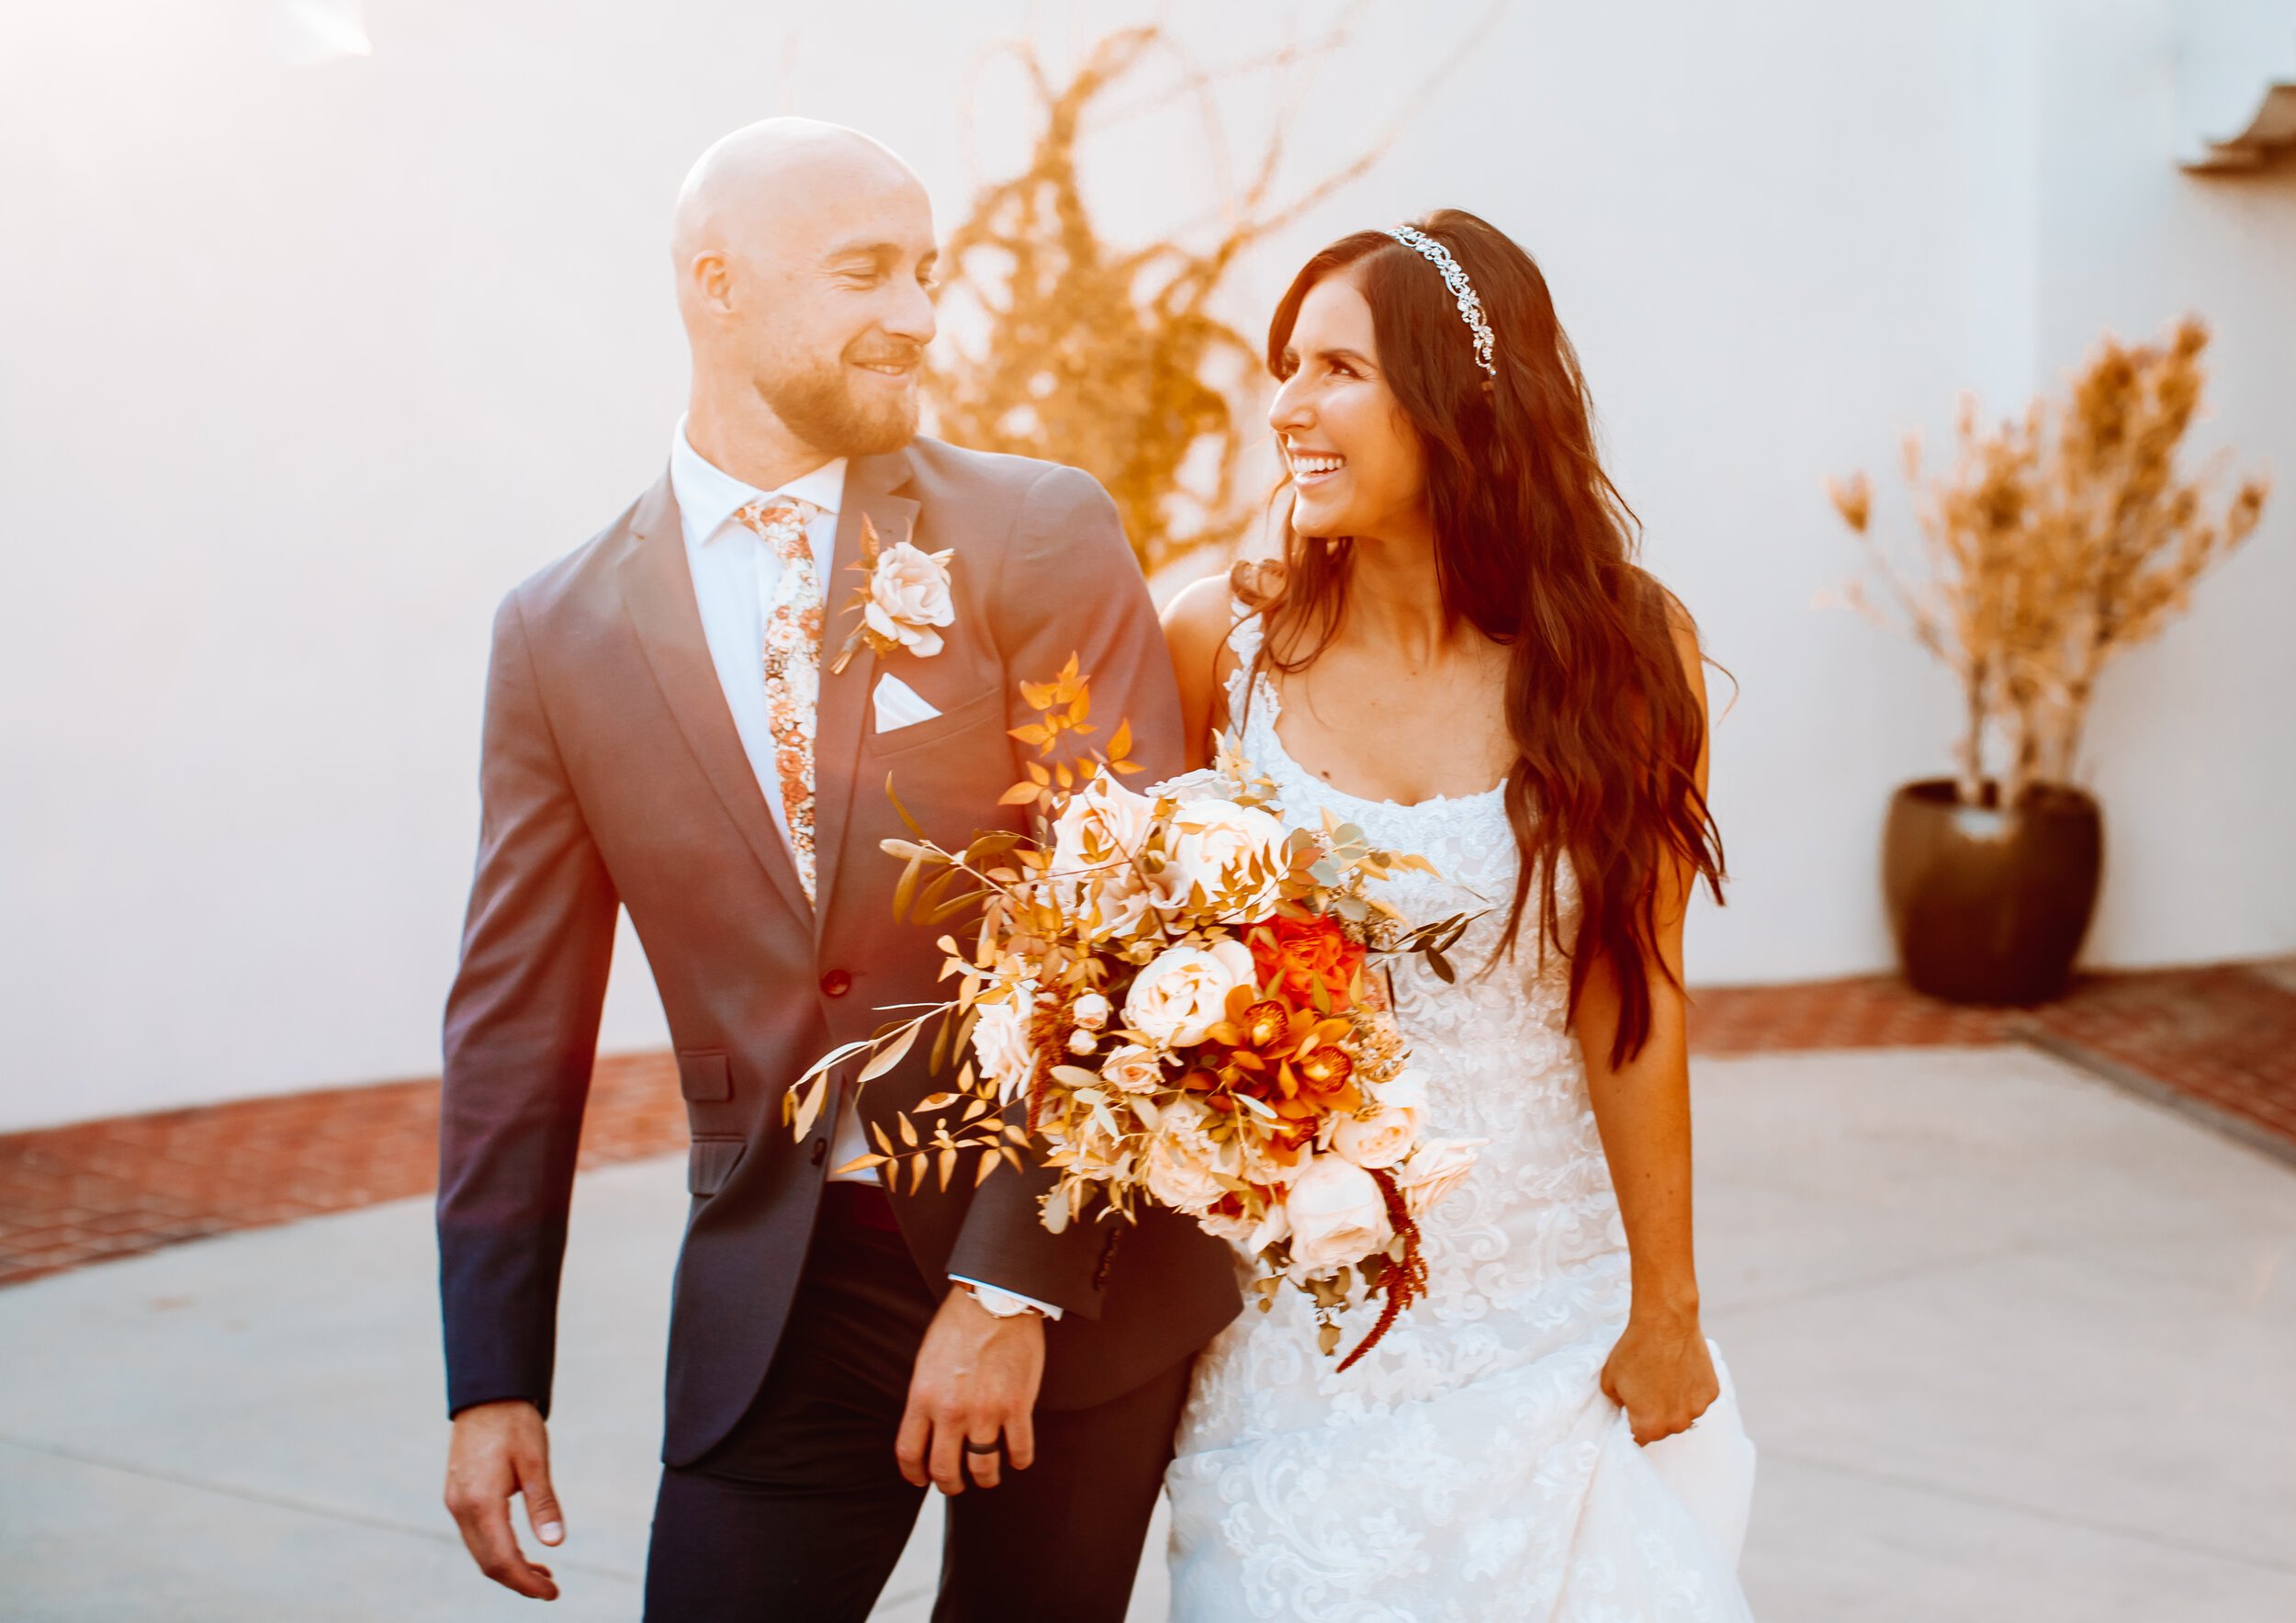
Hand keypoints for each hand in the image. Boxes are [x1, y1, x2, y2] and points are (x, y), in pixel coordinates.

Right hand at [443, 1398, 564, 1599]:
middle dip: (518, 1581)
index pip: (502, 1560)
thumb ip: (543, 1504)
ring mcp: (455, 1502)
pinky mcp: (457, 1495)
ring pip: (480, 1551)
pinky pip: (475, 1535)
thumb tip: (555, 1543)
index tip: (551, 1593)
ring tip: (542, 1573)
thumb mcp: (536, 1461)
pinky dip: (497, 1549)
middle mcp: (461, 1508)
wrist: (487, 1394)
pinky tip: (520, 1549)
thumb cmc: (514, 1424)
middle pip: (488, 1562)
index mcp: (480, 1503)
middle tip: (550, 1588)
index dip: (526, 1582)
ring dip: (508, 1567)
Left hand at [897, 1287, 1045, 1493]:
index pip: (910, 1454)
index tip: (922, 1479)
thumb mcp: (926, 1362)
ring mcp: (986, 1412)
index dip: (915, 1475)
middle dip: (950, 1485)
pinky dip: (1020, 1460)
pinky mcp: (1017, 1406)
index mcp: (923, 1398)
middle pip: (945, 1470)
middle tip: (957, 1484)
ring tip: (989, 1476)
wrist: (996, 1299)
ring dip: (986, 1479)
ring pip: (984, 1469)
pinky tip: (1018, 1457)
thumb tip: (926, 1430)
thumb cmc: (959, 1325)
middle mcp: (951, 1411)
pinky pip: (1020, 1451)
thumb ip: (925, 1399)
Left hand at [1599, 1310, 1719, 1445]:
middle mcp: (1677, 1424)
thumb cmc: (1634, 1350)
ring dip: (1675, 1403)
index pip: (1638, 1438)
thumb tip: (1625, 1409)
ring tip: (1665, 1376)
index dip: (1632, 1423)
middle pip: (1663, 1428)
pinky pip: (1697, 1398)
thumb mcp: (1609, 1381)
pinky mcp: (1712, 1392)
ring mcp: (1697, 1409)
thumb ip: (1618, 1404)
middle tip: (1647, 1389)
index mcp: (1649, 1427)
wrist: (1665, 1322)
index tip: (1631, 1411)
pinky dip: (1690, 1389)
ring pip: (1683, 1413)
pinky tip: (1681, 1370)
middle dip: (1654, 1414)